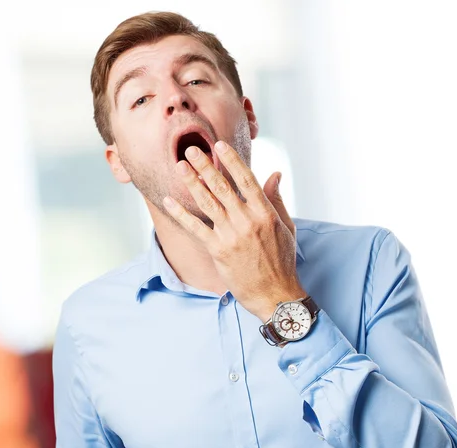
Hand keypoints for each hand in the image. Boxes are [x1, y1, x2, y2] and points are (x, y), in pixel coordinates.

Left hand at [162, 141, 306, 322]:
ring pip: (207, 202)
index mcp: (265, 213)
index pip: (246, 179)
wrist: (274, 294)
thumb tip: (274, 173)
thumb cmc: (282, 261)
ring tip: (180, 166)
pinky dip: (180, 213)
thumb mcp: (286, 227)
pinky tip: (169, 201)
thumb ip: (277, 199)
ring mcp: (231, 235)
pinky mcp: (217, 250)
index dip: (231, 161)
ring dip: (192, 182)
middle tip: (190, 149)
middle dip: (205, 165)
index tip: (220, 145)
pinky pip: (195, 227)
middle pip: (222, 187)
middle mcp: (247, 221)